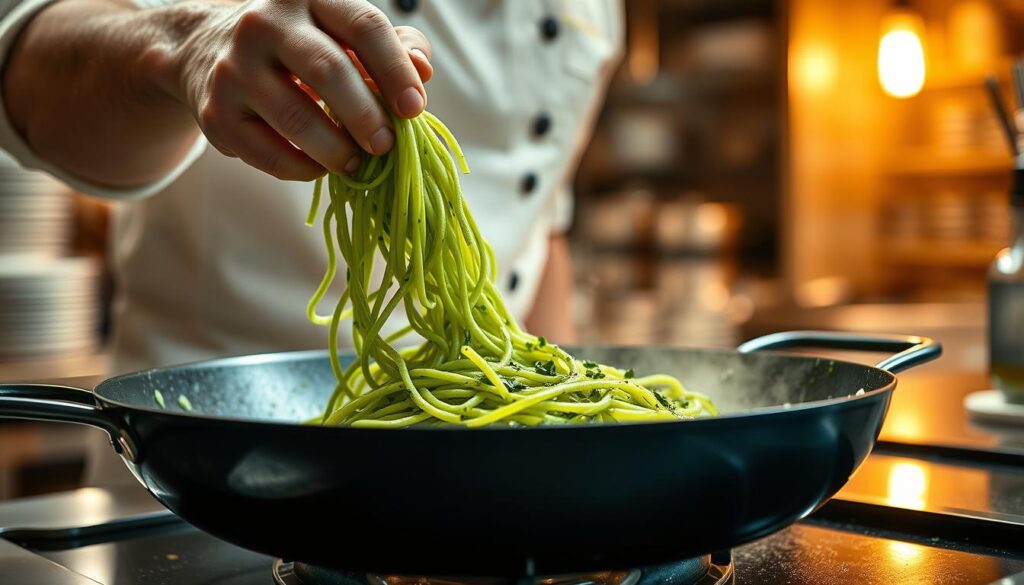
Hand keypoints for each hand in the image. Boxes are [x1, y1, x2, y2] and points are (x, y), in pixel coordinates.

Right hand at [174, 0, 430, 180]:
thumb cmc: (300, 46)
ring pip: (297, 118)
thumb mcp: (343, 33)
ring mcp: (234, 68)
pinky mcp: (216, 113)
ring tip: (357, 163)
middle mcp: (265, 23)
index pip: (364, 26)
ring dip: (337, 151)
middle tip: (386, 145)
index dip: (396, 71)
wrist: (209, 50)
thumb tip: (423, 70)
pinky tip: (320, 167)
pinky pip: (269, 154)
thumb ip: (393, 47)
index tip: (415, 109)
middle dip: (366, 116)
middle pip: (328, 71)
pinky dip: (304, 169)